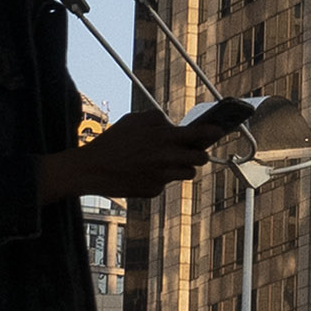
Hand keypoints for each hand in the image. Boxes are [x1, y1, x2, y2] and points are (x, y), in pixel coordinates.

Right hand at [44, 107, 209, 203]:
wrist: (92, 169)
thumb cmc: (113, 141)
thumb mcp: (135, 120)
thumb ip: (158, 119)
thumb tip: (174, 125)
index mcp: (163, 137)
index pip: (199, 134)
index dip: (213, 132)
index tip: (219, 131)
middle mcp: (166, 158)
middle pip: (201, 158)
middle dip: (198, 154)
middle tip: (190, 152)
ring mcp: (161, 177)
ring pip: (188, 173)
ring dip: (181, 168)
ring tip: (165, 162)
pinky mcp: (154, 191)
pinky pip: (166, 184)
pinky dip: (159, 179)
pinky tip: (143, 173)